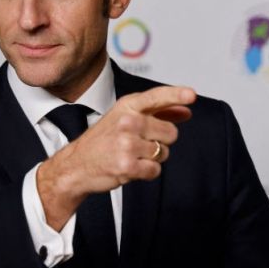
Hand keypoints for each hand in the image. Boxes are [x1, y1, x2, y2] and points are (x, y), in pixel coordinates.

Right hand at [37, 86, 195, 229]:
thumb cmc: (104, 140)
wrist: (77, 165)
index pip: (156, 97)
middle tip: (141, 144)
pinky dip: (147, 172)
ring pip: (164, 152)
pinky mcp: (127, 166)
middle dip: (162, 141)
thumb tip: (186, 111)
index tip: (191, 95)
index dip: (176, 95)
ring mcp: (126, 144)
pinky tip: (131, 167)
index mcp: (127, 106)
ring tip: (132, 155)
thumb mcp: (126, 119)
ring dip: (153, 158)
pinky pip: (155, 170)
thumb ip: (158, 113)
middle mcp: (127, 122)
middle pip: (170, 132)